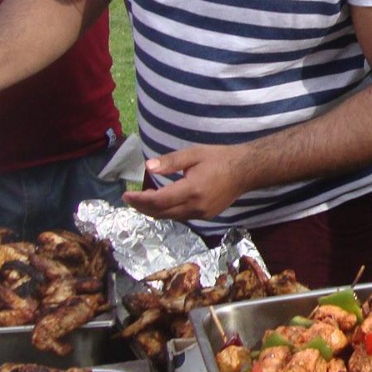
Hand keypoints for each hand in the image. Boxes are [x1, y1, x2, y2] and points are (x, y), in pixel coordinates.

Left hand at [122, 145, 246, 220]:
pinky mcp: (205, 216)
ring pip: (170, 217)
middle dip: (142, 207)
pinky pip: (180, 217)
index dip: (139, 200)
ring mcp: (202, 214)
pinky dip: (167, 212)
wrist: (245, 171)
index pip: (158, 201)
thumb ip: (170, 162)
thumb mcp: (194, 154)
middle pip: (161, 213)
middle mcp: (196, 206)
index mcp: (192, 190)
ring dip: (153, 211)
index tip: (126, 195)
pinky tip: (161, 203)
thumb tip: (148, 167)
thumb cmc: (219, 158)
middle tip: (130, 198)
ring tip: (142, 200)